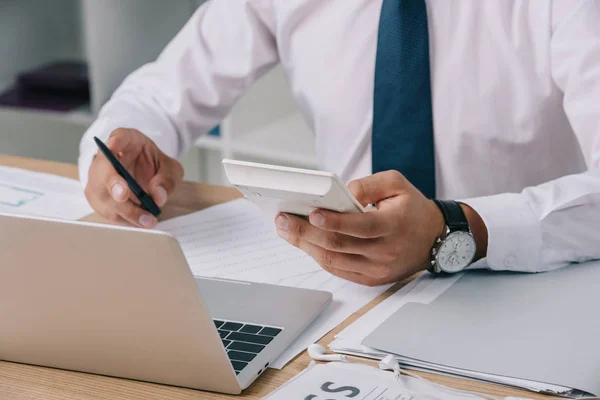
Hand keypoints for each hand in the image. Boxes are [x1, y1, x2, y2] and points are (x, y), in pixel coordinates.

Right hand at [84, 129, 183, 227]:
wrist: (143, 175)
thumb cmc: (153, 166)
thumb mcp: (170, 168)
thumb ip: (167, 179)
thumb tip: (158, 196)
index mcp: (126, 141)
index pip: (119, 136)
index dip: (115, 141)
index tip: (113, 144)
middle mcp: (107, 158)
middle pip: (102, 168)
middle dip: (111, 182)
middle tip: (123, 194)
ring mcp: (98, 178)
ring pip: (102, 194)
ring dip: (124, 209)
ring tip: (147, 220)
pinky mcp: (97, 197)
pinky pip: (107, 210)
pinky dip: (124, 218)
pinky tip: (141, 221)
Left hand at [274, 171, 444, 285]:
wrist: (435, 238)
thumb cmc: (412, 208)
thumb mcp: (397, 183)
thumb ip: (368, 185)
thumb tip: (341, 193)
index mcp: (394, 225)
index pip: (360, 226)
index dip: (333, 222)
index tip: (311, 214)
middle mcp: (385, 251)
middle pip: (339, 245)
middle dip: (305, 233)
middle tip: (283, 220)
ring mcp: (377, 269)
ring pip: (334, 260)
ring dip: (305, 246)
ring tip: (286, 230)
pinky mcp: (371, 279)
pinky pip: (338, 270)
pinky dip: (318, 257)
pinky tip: (304, 243)